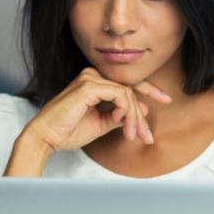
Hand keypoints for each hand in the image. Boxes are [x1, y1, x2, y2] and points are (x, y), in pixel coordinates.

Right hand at [23, 67, 171, 151]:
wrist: (46, 137)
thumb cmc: (68, 131)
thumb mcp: (101, 123)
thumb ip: (119, 115)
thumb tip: (142, 111)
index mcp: (95, 81)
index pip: (127, 83)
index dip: (149, 91)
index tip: (166, 100)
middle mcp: (93, 75)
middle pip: (130, 88)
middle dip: (142, 113)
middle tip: (149, 134)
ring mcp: (91, 78)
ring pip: (128, 94)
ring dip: (134, 118)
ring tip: (134, 135)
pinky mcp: (90, 86)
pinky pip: (121, 95)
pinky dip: (127, 112)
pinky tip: (124, 126)